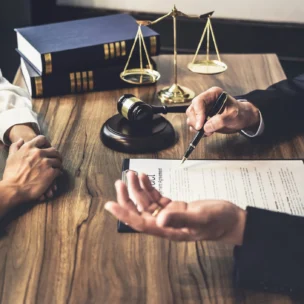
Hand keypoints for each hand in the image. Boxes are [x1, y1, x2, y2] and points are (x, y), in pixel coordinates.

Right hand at [8, 125, 58, 198]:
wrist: (13, 189)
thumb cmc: (11, 174)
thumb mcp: (11, 157)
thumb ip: (15, 147)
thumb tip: (21, 139)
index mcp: (29, 147)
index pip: (42, 139)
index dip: (46, 143)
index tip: (47, 148)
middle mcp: (39, 153)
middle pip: (53, 150)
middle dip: (55, 155)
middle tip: (55, 159)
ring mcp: (46, 162)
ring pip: (58, 160)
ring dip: (58, 164)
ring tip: (57, 167)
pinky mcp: (51, 172)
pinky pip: (59, 170)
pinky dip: (59, 172)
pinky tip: (57, 175)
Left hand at [105, 171, 246, 244]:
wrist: (231, 219)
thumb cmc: (218, 221)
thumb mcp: (201, 218)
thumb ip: (180, 219)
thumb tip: (159, 220)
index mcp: (169, 230)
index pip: (140, 223)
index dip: (124, 214)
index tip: (110, 204)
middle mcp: (166, 224)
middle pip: (140, 211)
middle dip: (128, 197)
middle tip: (120, 182)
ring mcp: (170, 215)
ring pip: (147, 202)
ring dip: (138, 189)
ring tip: (132, 175)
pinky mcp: (176, 208)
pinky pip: (158, 198)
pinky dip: (150, 188)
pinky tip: (145, 178)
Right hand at [186, 87, 259, 135]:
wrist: (242, 119)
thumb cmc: (240, 113)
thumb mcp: (233, 116)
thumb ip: (220, 121)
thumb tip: (205, 127)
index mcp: (213, 94)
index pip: (198, 101)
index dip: (198, 114)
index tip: (200, 126)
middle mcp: (205, 100)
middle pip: (191, 110)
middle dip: (196, 122)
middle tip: (204, 130)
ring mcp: (202, 109)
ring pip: (190, 118)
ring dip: (197, 127)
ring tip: (209, 132)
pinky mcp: (201, 118)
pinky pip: (194, 125)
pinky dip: (198, 131)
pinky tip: (208, 132)